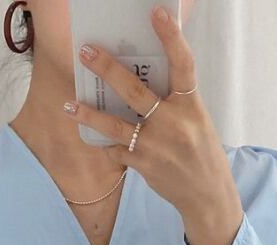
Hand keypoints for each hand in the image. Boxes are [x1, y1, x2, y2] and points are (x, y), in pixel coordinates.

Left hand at [63, 5, 244, 244]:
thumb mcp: (197, 121)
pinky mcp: (143, 165)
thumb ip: (175, 102)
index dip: (171, 37)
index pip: (183, 65)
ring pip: (115, 125)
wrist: (206, 195)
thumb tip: (149, 78)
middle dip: (108, 69)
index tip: (157, 13)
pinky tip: (91, 136)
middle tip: (86, 52)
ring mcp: (155, 146)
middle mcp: (172, 124)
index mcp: (191, 106)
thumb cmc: (201, 153)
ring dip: (89, 114)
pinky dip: (105, 143)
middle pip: (135, 91)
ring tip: (69, 105)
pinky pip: (116, 150)